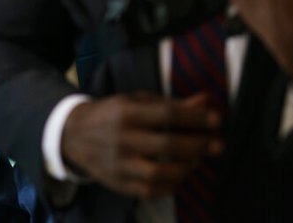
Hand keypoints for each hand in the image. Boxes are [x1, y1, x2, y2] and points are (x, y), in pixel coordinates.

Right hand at [61, 93, 222, 198]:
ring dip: (187, 167)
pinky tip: (181, 174)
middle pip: (167, 145)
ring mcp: (118, 164)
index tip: (217, 119)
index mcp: (126, 112)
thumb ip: (173, 104)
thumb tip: (207, 101)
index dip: (195, 117)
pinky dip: (171, 185)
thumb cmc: (113, 113)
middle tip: (218, 144)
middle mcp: (121, 138)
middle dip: (198, 145)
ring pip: (159, 173)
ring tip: (198, 159)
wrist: (73, 134)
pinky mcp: (117, 183)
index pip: (167, 114)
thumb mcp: (138, 101)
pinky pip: (150, 191)